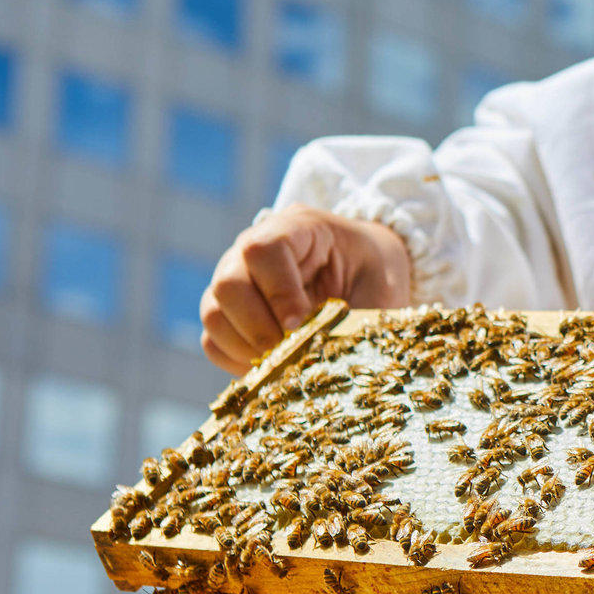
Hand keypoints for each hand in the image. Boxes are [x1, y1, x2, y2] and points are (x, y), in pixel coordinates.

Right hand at [201, 207, 412, 374]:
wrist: (366, 275)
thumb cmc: (375, 274)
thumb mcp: (380, 286)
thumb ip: (356, 315)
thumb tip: (326, 354)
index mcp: (296, 228)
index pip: (262, 251)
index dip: (278, 293)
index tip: (301, 325)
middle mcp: (251, 250)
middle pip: (228, 284)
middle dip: (260, 329)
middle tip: (293, 353)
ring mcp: (234, 280)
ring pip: (214, 314)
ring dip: (247, 347)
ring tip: (286, 362)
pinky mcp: (229, 315)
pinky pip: (213, 342)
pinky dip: (238, 361)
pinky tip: (274, 366)